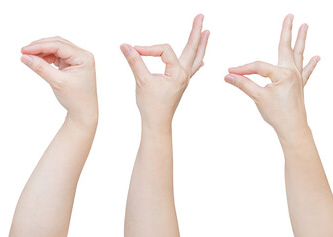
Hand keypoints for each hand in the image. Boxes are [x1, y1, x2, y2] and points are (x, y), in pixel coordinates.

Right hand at [21, 37, 97, 125]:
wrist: (83, 111)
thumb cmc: (76, 98)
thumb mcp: (57, 82)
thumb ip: (41, 68)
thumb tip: (24, 57)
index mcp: (84, 57)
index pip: (59, 45)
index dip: (40, 46)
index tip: (24, 50)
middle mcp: (83, 55)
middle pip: (58, 44)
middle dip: (40, 46)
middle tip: (24, 52)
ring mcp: (78, 59)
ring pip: (56, 49)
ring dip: (42, 51)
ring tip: (28, 58)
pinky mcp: (72, 64)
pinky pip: (57, 56)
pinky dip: (46, 57)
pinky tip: (37, 61)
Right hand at [121, 14, 209, 129]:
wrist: (158, 123)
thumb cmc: (151, 105)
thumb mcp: (141, 81)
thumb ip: (135, 61)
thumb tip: (125, 45)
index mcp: (178, 73)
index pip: (164, 50)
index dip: (148, 49)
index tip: (134, 52)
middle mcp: (185, 74)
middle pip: (193, 48)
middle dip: (196, 31)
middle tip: (201, 16)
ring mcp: (185, 79)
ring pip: (195, 57)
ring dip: (201, 44)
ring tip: (207, 32)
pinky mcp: (181, 83)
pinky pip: (192, 69)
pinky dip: (197, 61)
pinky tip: (202, 61)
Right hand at [225, 14, 319, 135]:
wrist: (293, 129)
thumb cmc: (278, 115)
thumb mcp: (258, 98)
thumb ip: (244, 84)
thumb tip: (228, 75)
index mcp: (283, 74)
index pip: (259, 66)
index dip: (243, 69)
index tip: (231, 72)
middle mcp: (292, 72)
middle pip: (287, 47)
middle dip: (288, 31)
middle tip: (291, 16)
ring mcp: (298, 78)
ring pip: (298, 55)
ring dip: (301, 40)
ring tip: (305, 26)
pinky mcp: (299, 86)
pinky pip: (306, 71)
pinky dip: (311, 64)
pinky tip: (317, 57)